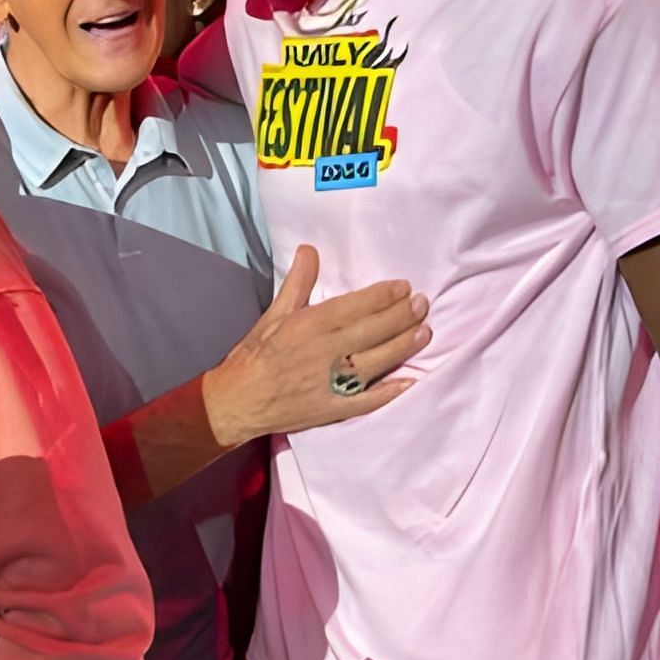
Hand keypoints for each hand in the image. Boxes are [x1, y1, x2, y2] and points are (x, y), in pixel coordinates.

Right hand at [204, 246, 429, 444]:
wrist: (235, 403)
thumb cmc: (253, 357)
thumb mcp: (272, 315)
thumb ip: (297, 283)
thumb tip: (310, 250)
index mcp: (309, 326)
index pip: (356, 306)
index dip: (384, 296)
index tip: (404, 287)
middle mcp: (324, 352)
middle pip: (373, 331)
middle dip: (402, 316)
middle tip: (423, 304)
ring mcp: (331, 383)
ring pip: (377, 361)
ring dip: (404, 346)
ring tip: (424, 332)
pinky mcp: (333, 409)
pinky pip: (368, 401)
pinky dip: (391, 392)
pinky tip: (411, 381)